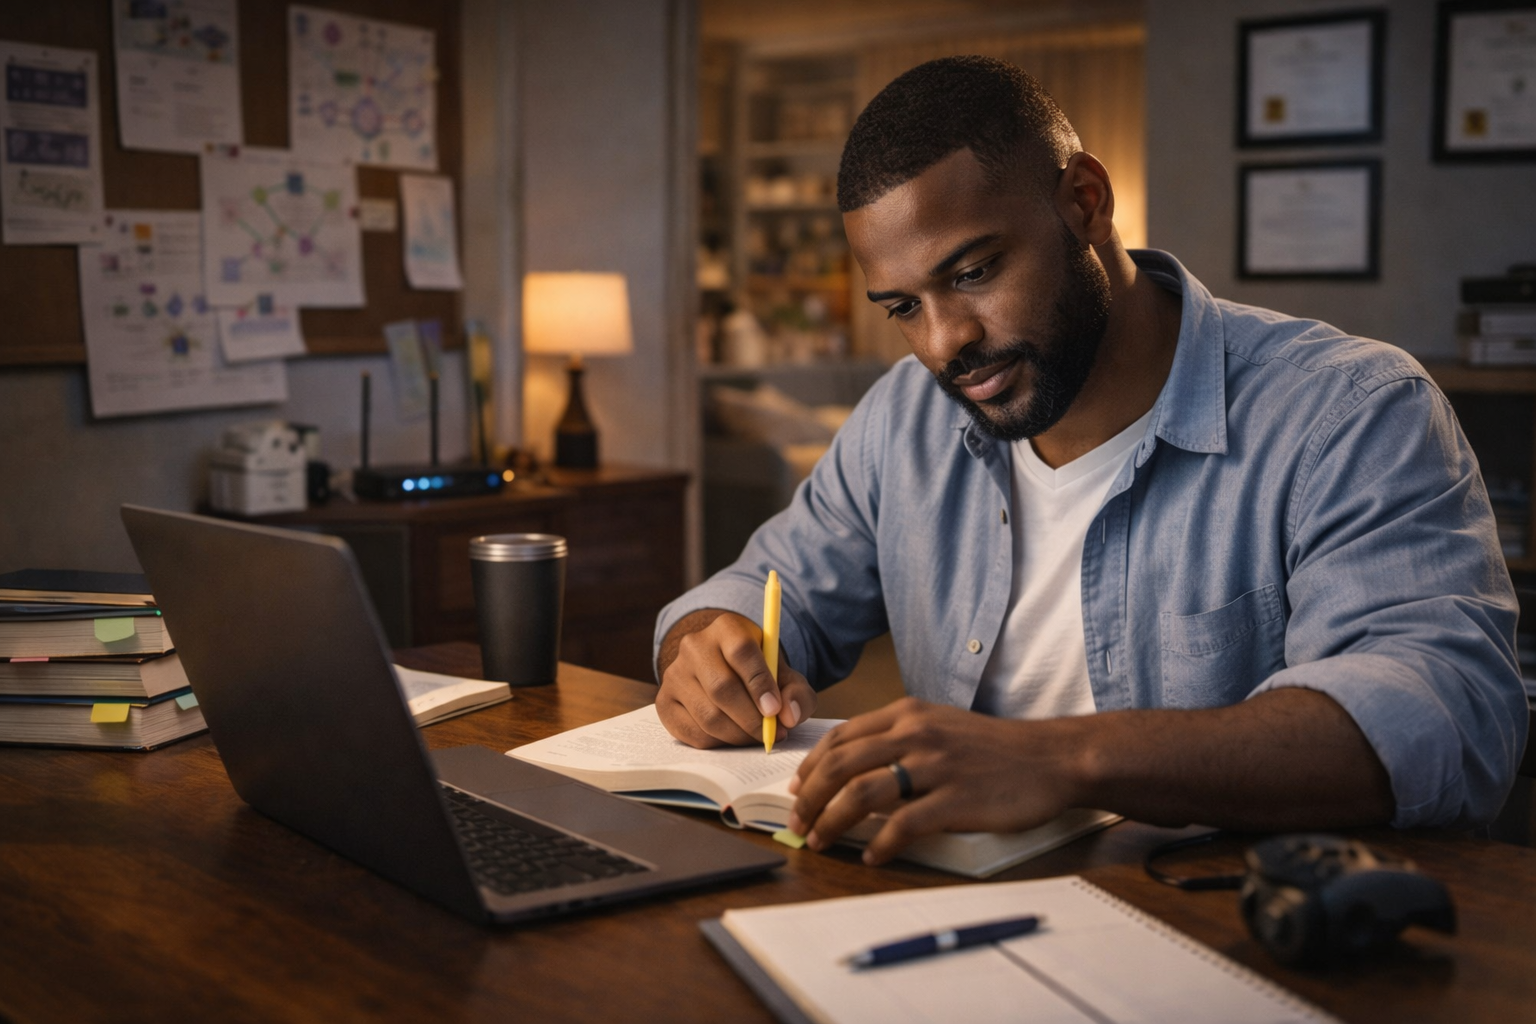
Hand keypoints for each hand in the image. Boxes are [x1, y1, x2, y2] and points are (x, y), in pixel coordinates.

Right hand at [656, 610, 817, 747]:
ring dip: (738, 735)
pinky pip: (692, 733)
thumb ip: (796, 692)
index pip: (741, 651)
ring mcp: (674, 674)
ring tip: (756, 736)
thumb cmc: (758, 673)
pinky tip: (733, 736)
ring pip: (708, 715)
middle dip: (752, 719)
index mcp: (726, 628)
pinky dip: (718, 743)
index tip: (775, 711)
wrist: (723, 671)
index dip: (760, 684)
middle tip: (772, 734)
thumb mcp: (784, 675)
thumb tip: (789, 716)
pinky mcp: (665, 702)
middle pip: (722, 688)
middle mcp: (694, 646)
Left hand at [785, 697, 1086, 863]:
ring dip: (832, 822)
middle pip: (841, 766)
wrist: (1050, 758)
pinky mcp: (956, 800)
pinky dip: (880, 844)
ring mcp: (935, 767)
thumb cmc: (994, 747)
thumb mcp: (940, 724)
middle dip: (810, 799)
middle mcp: (915, 735)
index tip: (797, 791)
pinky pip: (904, 826)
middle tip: (798, 824)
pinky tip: (871, 857)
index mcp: (907, 714)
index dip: (810, 767)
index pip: (840, 738)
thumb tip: (852, 768)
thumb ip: (898, 738)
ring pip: (862, 794)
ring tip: (821, 842)